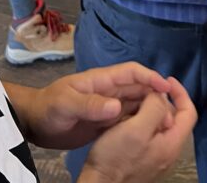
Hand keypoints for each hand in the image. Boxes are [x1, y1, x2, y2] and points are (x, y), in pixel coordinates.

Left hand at [16, 62, 174, 150]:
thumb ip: (90, 104)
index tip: (166, 86)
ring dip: (149, 110)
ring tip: (165, 122)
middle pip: (138, 89)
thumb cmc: (49, 108)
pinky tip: (147, 134)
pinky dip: (138, 124)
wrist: (35, 124)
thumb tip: (117, 107)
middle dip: (155, 95)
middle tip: (171, 110)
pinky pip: (126, 120)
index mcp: (101, 81)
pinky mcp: (103, 123)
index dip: (150, 77)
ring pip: (135, 105)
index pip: (131, 73)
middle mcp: (108, 92)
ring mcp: (106, 107)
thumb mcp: (66, 104)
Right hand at [79, 77, 196, 182]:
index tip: (166, 80)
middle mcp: (168, 152)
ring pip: (160, 126)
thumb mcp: (136, 127)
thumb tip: (161, 95)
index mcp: (172, 144)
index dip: (180, 93)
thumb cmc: (117, 156)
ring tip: (134, 102)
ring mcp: (156, 158)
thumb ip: (154, 108)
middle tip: (144, 91)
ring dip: (150, 110)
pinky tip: (127, 119)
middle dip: (162, 101)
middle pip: (175, 118)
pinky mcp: (143, 161)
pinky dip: (142, 121)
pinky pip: (149, 135)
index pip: (189, 113)